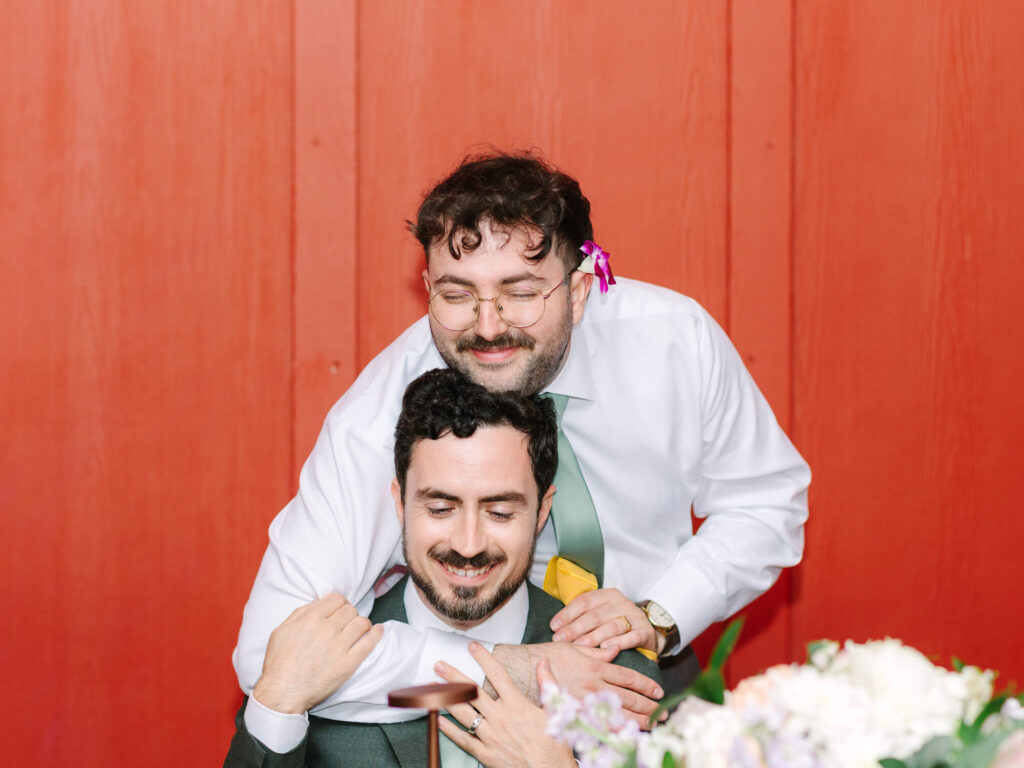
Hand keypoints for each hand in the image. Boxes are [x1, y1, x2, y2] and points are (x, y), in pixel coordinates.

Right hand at [251, 593, 382, 713]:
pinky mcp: (348, 663)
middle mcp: (327, 629)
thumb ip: (300, 613)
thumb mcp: (281, 630)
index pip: (336, 599)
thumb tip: (317, 602)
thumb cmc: (279, 663)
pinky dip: (376, 634)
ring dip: (362, 624)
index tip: (340, 610)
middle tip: (347, 623)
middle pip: (350, 610)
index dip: (340, 603)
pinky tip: (378, 630)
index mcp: (311, 618)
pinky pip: (368, 643)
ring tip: (360, 629)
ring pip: (362, 623)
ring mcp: (339, 646)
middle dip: (350, 614)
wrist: (282, 693)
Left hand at [436, 644, 575, 767]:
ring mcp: (491, 737)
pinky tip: (438, 720)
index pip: (497, 675)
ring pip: (464, 713)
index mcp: (517, 705)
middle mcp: (501, 718)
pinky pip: (464, 740)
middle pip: (472, 692)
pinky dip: (450, 730)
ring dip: (447, 698)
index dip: (483, 658)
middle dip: (454, 676)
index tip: (472, 647)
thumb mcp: (556, 710)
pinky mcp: (486, 754)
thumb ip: (547, 684)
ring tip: (433, 687)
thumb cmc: (555, 745)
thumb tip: (543, 663)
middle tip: (439, 665)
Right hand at [492, 641, 663, 727]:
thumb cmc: (551, 655)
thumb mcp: (576, 647)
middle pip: (629, 699)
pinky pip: (599, 726)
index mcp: (597, 667)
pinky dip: (616, 732)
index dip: (646, 686)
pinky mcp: (576, 714)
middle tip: (663, 713)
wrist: (526, 668)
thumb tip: (616, 649)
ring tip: (653, 725)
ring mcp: (585, 702)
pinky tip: (627, 736)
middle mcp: (594, 685)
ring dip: (638, 721)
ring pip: (618, 715)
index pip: (629, 678)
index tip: (658, 692)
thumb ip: (598, 651)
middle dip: (649, 707)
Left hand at [550, 588, 658, 654]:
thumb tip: (556, 628)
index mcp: (607, 595)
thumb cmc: (615, 624)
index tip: (554, 626)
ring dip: (594, 636)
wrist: (645, 633)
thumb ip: (582, 617)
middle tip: (561, 640)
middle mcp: (622, 603)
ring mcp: (635, 616)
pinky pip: (632, 636)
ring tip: (580, 645)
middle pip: (595, 615)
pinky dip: (619, 642)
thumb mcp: (600, 614)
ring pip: (612, 625)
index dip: (568, 614)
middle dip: (576, 628)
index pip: (584, 601)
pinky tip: (606, 648)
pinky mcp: (645, 631)